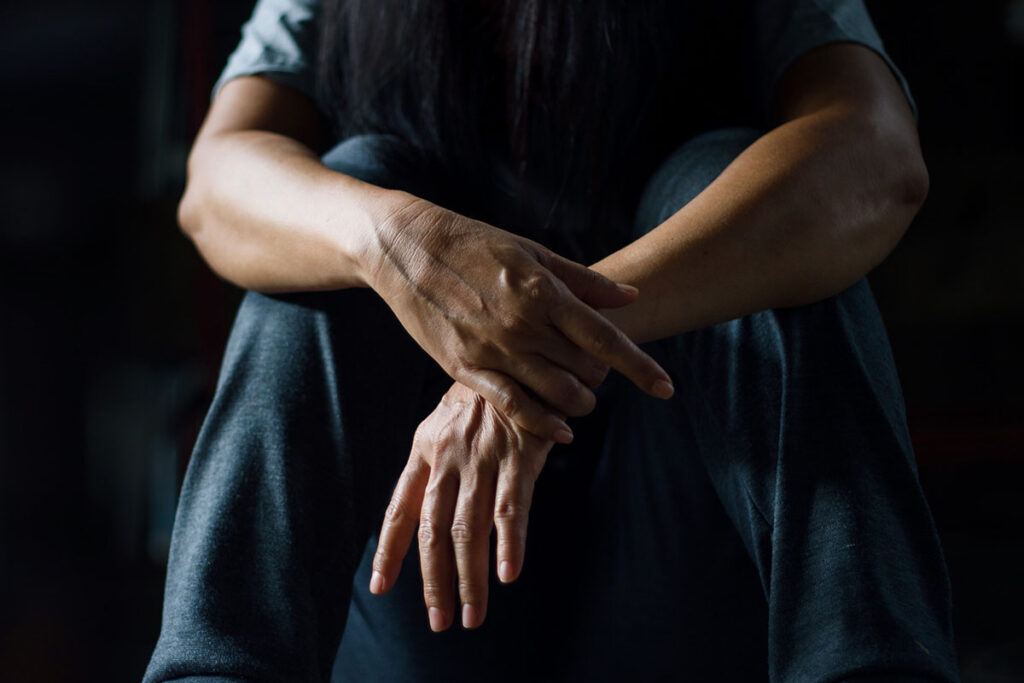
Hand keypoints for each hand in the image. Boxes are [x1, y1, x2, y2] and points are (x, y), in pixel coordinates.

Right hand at [365, 197, 673, 441]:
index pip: (605, 339)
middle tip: (597, 372)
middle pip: (585, 370)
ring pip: (555, 394)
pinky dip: (543, 424)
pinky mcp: (465, 368)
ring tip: (580, 395)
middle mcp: (522, 324)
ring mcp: (493, 349)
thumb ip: (582, 280)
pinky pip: (513, 407)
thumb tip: (629, 297)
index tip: (667, 389)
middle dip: (602, 378)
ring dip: (579, 402)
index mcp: (542, 291)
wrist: (406, 249)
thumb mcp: (530, 251)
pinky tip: (562, 430)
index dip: (641, 367)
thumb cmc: (473, 244)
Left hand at [369, 382, 552, 630]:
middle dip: (435, 581)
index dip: (389, 551)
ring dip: (470, 578)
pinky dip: (510, 543)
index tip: (380, 586)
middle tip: (439, 621)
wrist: (520, 354)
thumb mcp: (444, 423)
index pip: (400, 509)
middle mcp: (448, 458)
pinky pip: (513, 507)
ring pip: (470, 528)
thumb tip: (417, 513)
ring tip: (472, 615)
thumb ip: (432, 467)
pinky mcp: (521, 455)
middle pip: (434, 531)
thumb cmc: (484, 396)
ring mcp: (484, 457)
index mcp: (424, 450)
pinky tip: (508, 574)